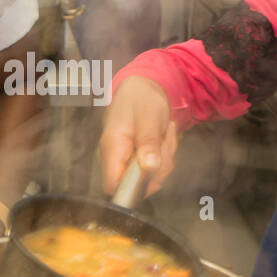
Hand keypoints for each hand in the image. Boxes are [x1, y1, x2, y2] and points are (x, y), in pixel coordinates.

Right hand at [100, 75, 178, 196]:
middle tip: (162, 143)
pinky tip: (161, 139)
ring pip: (149, 177)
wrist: (141, 88)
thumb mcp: (149, 117)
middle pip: (135, 184)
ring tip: (162, 136)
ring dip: (164, 159)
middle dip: (158, 168)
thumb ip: (148, 142)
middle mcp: (115, 157)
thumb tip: (149, 167)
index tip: (153, 171)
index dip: (133, 187)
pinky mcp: (135, 159)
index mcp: (112, 147)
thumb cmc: (141, 98)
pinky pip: (153, 169)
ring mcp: (125, 159)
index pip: (112, 185)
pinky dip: (163, 157)